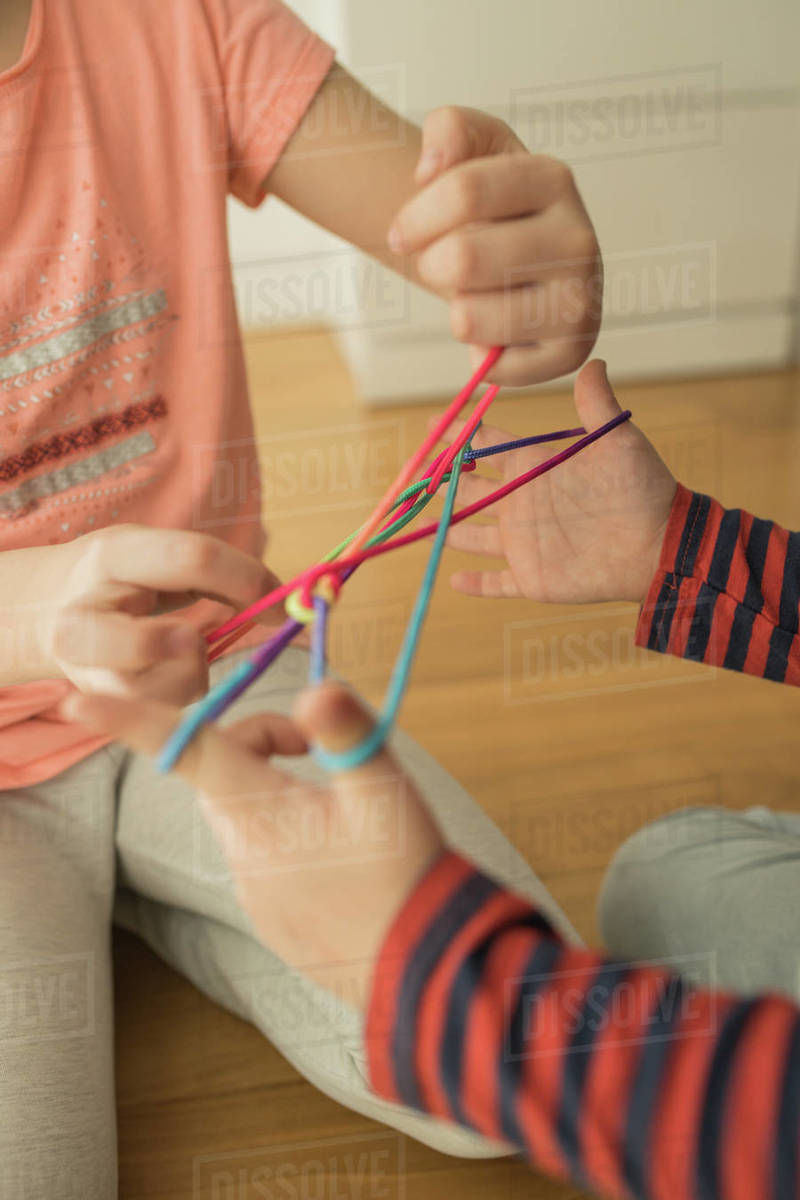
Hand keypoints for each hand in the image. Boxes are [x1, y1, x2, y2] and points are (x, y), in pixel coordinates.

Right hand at [46, 525, 277, 704]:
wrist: (51, 609)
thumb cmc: (128, 579)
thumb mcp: (159, 555)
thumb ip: (212, 573)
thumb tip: (280, 603)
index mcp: (113, 556)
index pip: (190, 558)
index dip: (246, 579)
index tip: (280, 600)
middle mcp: (84, 613)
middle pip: (134, 642)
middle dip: (174, 648)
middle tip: (198, 643)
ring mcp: (83, 666)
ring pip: (149, 692)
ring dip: (188, 675)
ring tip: (186, 651)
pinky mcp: (97, 702)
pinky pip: (157, 710)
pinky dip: (179, 693)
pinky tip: (170, 672)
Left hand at [63, 681, 444, 1008]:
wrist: (420, 967)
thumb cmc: (404, 870)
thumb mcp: (384, 789)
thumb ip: (347, 733)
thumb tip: (317, 689)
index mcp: (259, 811)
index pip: (184, 750)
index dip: (130, 721)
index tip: (78, 704)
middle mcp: (241, 852)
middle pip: (223, 771)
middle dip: (264, 743)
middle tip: (318, 749)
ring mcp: (252, 890)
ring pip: (243, 814)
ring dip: (276, 789)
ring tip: (340, 806)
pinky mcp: (270, 917)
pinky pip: (260, 857)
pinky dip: (286, 835)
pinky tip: (338, 855)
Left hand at [388, 106, 602, 386]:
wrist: (525, 262)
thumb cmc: (494, 210)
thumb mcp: (473, 149)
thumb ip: (450, 129)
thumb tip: (429, 169)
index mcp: (554, 180)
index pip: (463, 191)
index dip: (414, 217)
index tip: (401, 233)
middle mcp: (579, 239)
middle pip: (462, 259)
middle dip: (431, 266)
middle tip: (442, 267)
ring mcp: (581, 301)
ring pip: (469, 318)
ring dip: (454, 310)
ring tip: (475, 297)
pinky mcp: (570, 353)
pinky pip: (491, 367)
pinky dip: (477, 353)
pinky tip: (496, 331)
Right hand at [441, 360, 676, 604]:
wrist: (660, 545)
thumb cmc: (642, 488)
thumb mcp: (618, 439)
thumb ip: (596, 403)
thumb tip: (592, 361)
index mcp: (535, 467)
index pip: (487, 447)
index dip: (459, 437)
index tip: (431, 426)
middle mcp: (522, 503)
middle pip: (472, 490)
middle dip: (443, 482)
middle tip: (416, 473)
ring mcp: (525, 542)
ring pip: (475, 535)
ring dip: (451, 529)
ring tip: (425, 522)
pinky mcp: (533, 578)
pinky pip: (498, 582)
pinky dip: (476, 584)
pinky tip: (454, 581)